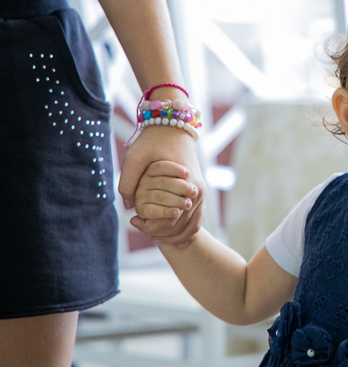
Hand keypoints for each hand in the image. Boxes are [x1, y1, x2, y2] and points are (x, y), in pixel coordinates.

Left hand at [120, 125, 205, 247]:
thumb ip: (128, 183)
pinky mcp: (199, 188)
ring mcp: (201, 190)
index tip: (140, 228)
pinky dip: (189, 227)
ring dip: (181, 235)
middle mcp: (198, 191)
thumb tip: (129, 207)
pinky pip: (198, 215)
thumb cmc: (153, 141)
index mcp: (186, 185)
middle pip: (187, 225)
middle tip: (153, 240)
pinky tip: (179, 237)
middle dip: (170, 236)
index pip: (174, 219)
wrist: (173, 125)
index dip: (156, 227)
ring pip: (195, 223)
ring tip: (163, 241)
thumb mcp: (134, 159)